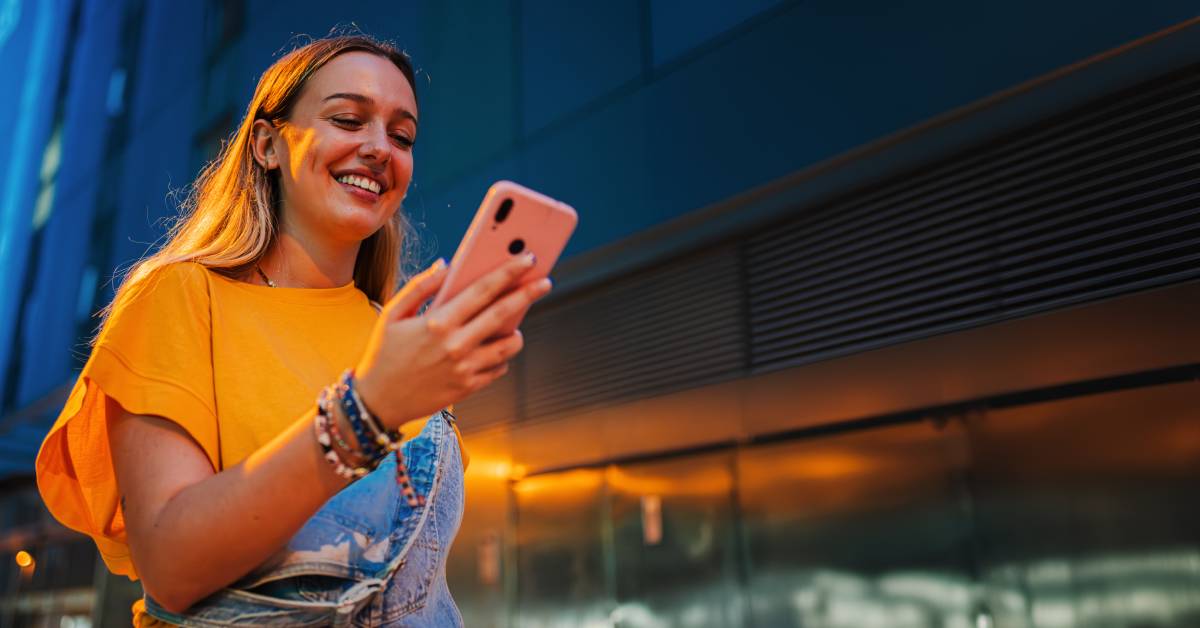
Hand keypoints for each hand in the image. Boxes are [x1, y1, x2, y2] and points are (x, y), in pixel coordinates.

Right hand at [354, 253, 551, 428]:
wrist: (378, 402)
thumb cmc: (384, 353)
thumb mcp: (393, 314)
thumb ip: (421, 286)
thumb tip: (447, 265)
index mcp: (438, 321)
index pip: (483, 290)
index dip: (509, 272)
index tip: (528, 259)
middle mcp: (455, 345)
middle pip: (504, 313)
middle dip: (529, 294)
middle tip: (545, 282)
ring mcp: (465, 369)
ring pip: (509, 346)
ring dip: (516, 332)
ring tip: (514, 324)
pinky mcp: (468, 388)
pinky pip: (498, 368)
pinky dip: (500, 357)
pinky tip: (493, 349)